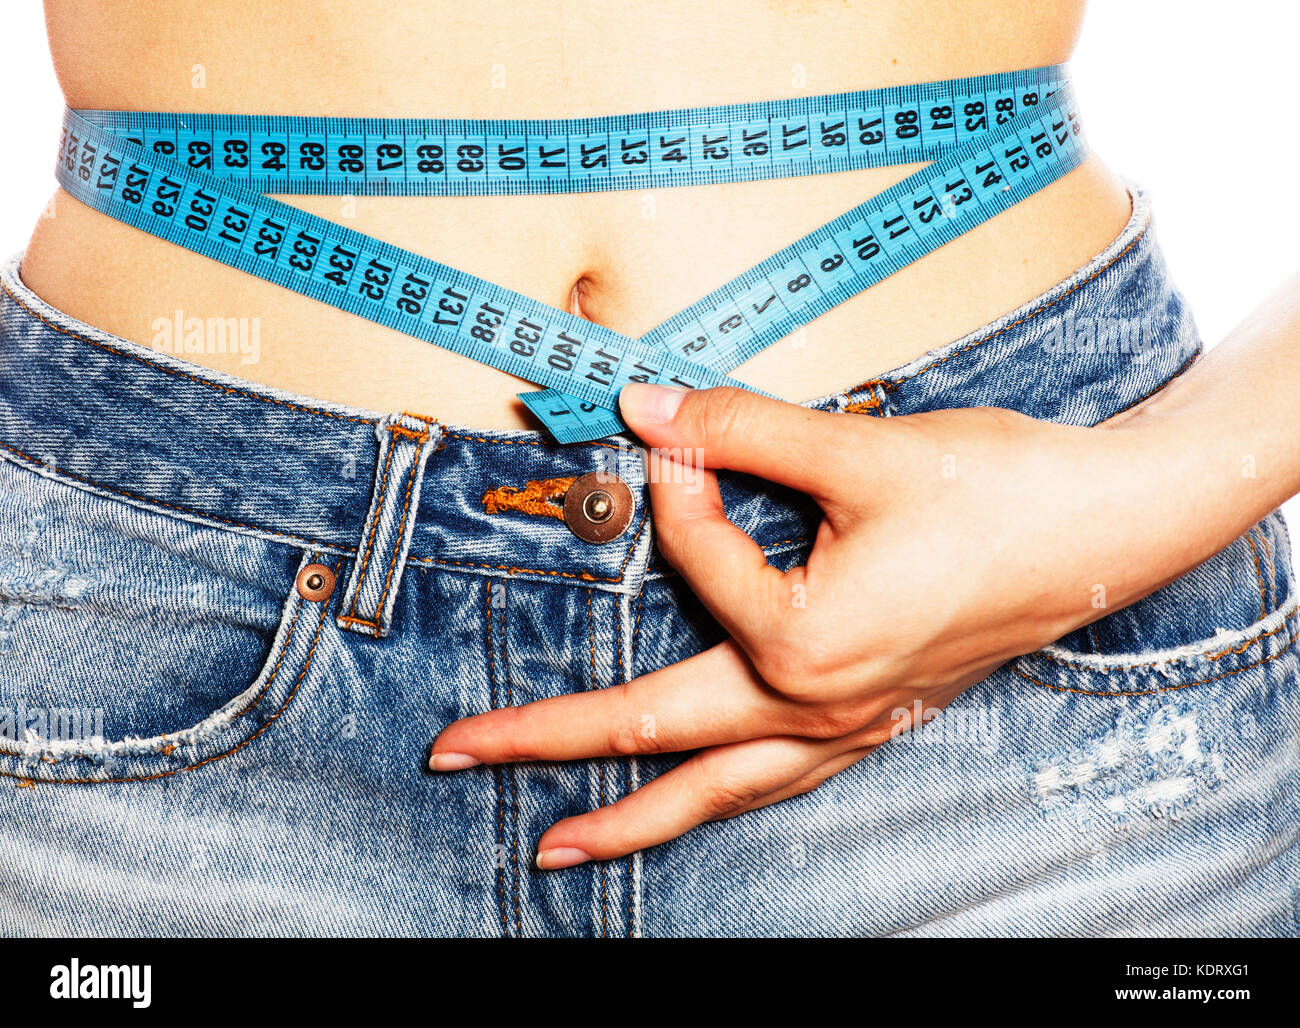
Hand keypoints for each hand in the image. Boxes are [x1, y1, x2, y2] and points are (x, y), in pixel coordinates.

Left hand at [430, 382, 1188, 868]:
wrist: (1106, 528)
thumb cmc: (994, 489)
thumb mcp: (857, 450)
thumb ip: (739, 430)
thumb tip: (649, 409)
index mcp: (799, 642)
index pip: (694, 553)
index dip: (677, 477)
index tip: (679, 429)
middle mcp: (814, 705)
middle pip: (652, 733)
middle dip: (543, 743)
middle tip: (455, 753)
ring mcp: (846, 729)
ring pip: (716, 793)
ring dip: (628, 818)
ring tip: (556, 848)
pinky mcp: (873, 724)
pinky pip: (777, 783)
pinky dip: (719, 801)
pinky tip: (697, 805)